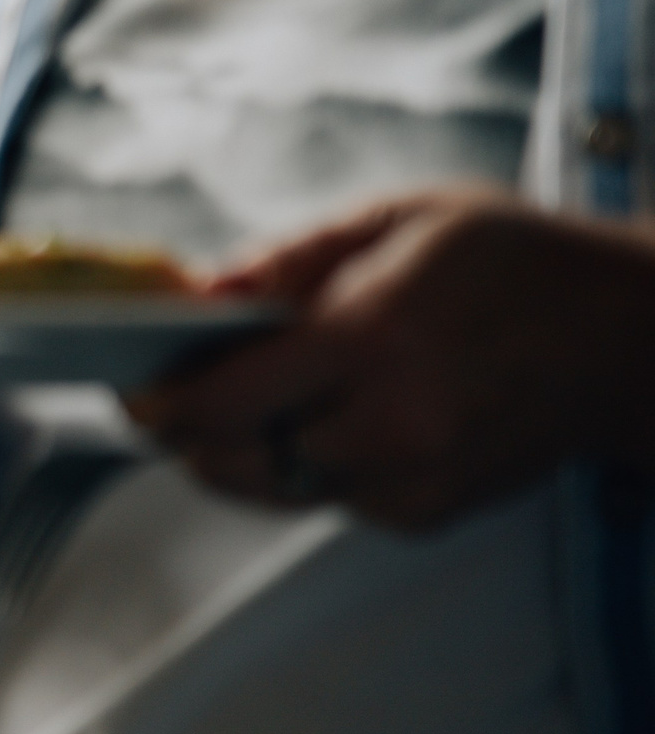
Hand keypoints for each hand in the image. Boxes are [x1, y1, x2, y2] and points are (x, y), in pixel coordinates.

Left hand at [127, 192, 654, 530]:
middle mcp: (391, 423)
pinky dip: (306, 468)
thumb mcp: (398, 220)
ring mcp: (414, 478)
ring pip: (274, 489)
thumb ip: (287, 259)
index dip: (160, 403)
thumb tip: (195, 293)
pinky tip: (322, 421)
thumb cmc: (512, 262)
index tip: (129, 390)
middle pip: (234, 461)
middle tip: (162, 400)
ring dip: (236, 453)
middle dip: (185, 434)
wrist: (628, 340)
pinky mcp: (430, 512)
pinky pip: (330, 501)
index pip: (225, 399)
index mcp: (372, 339)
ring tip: (230, 404)